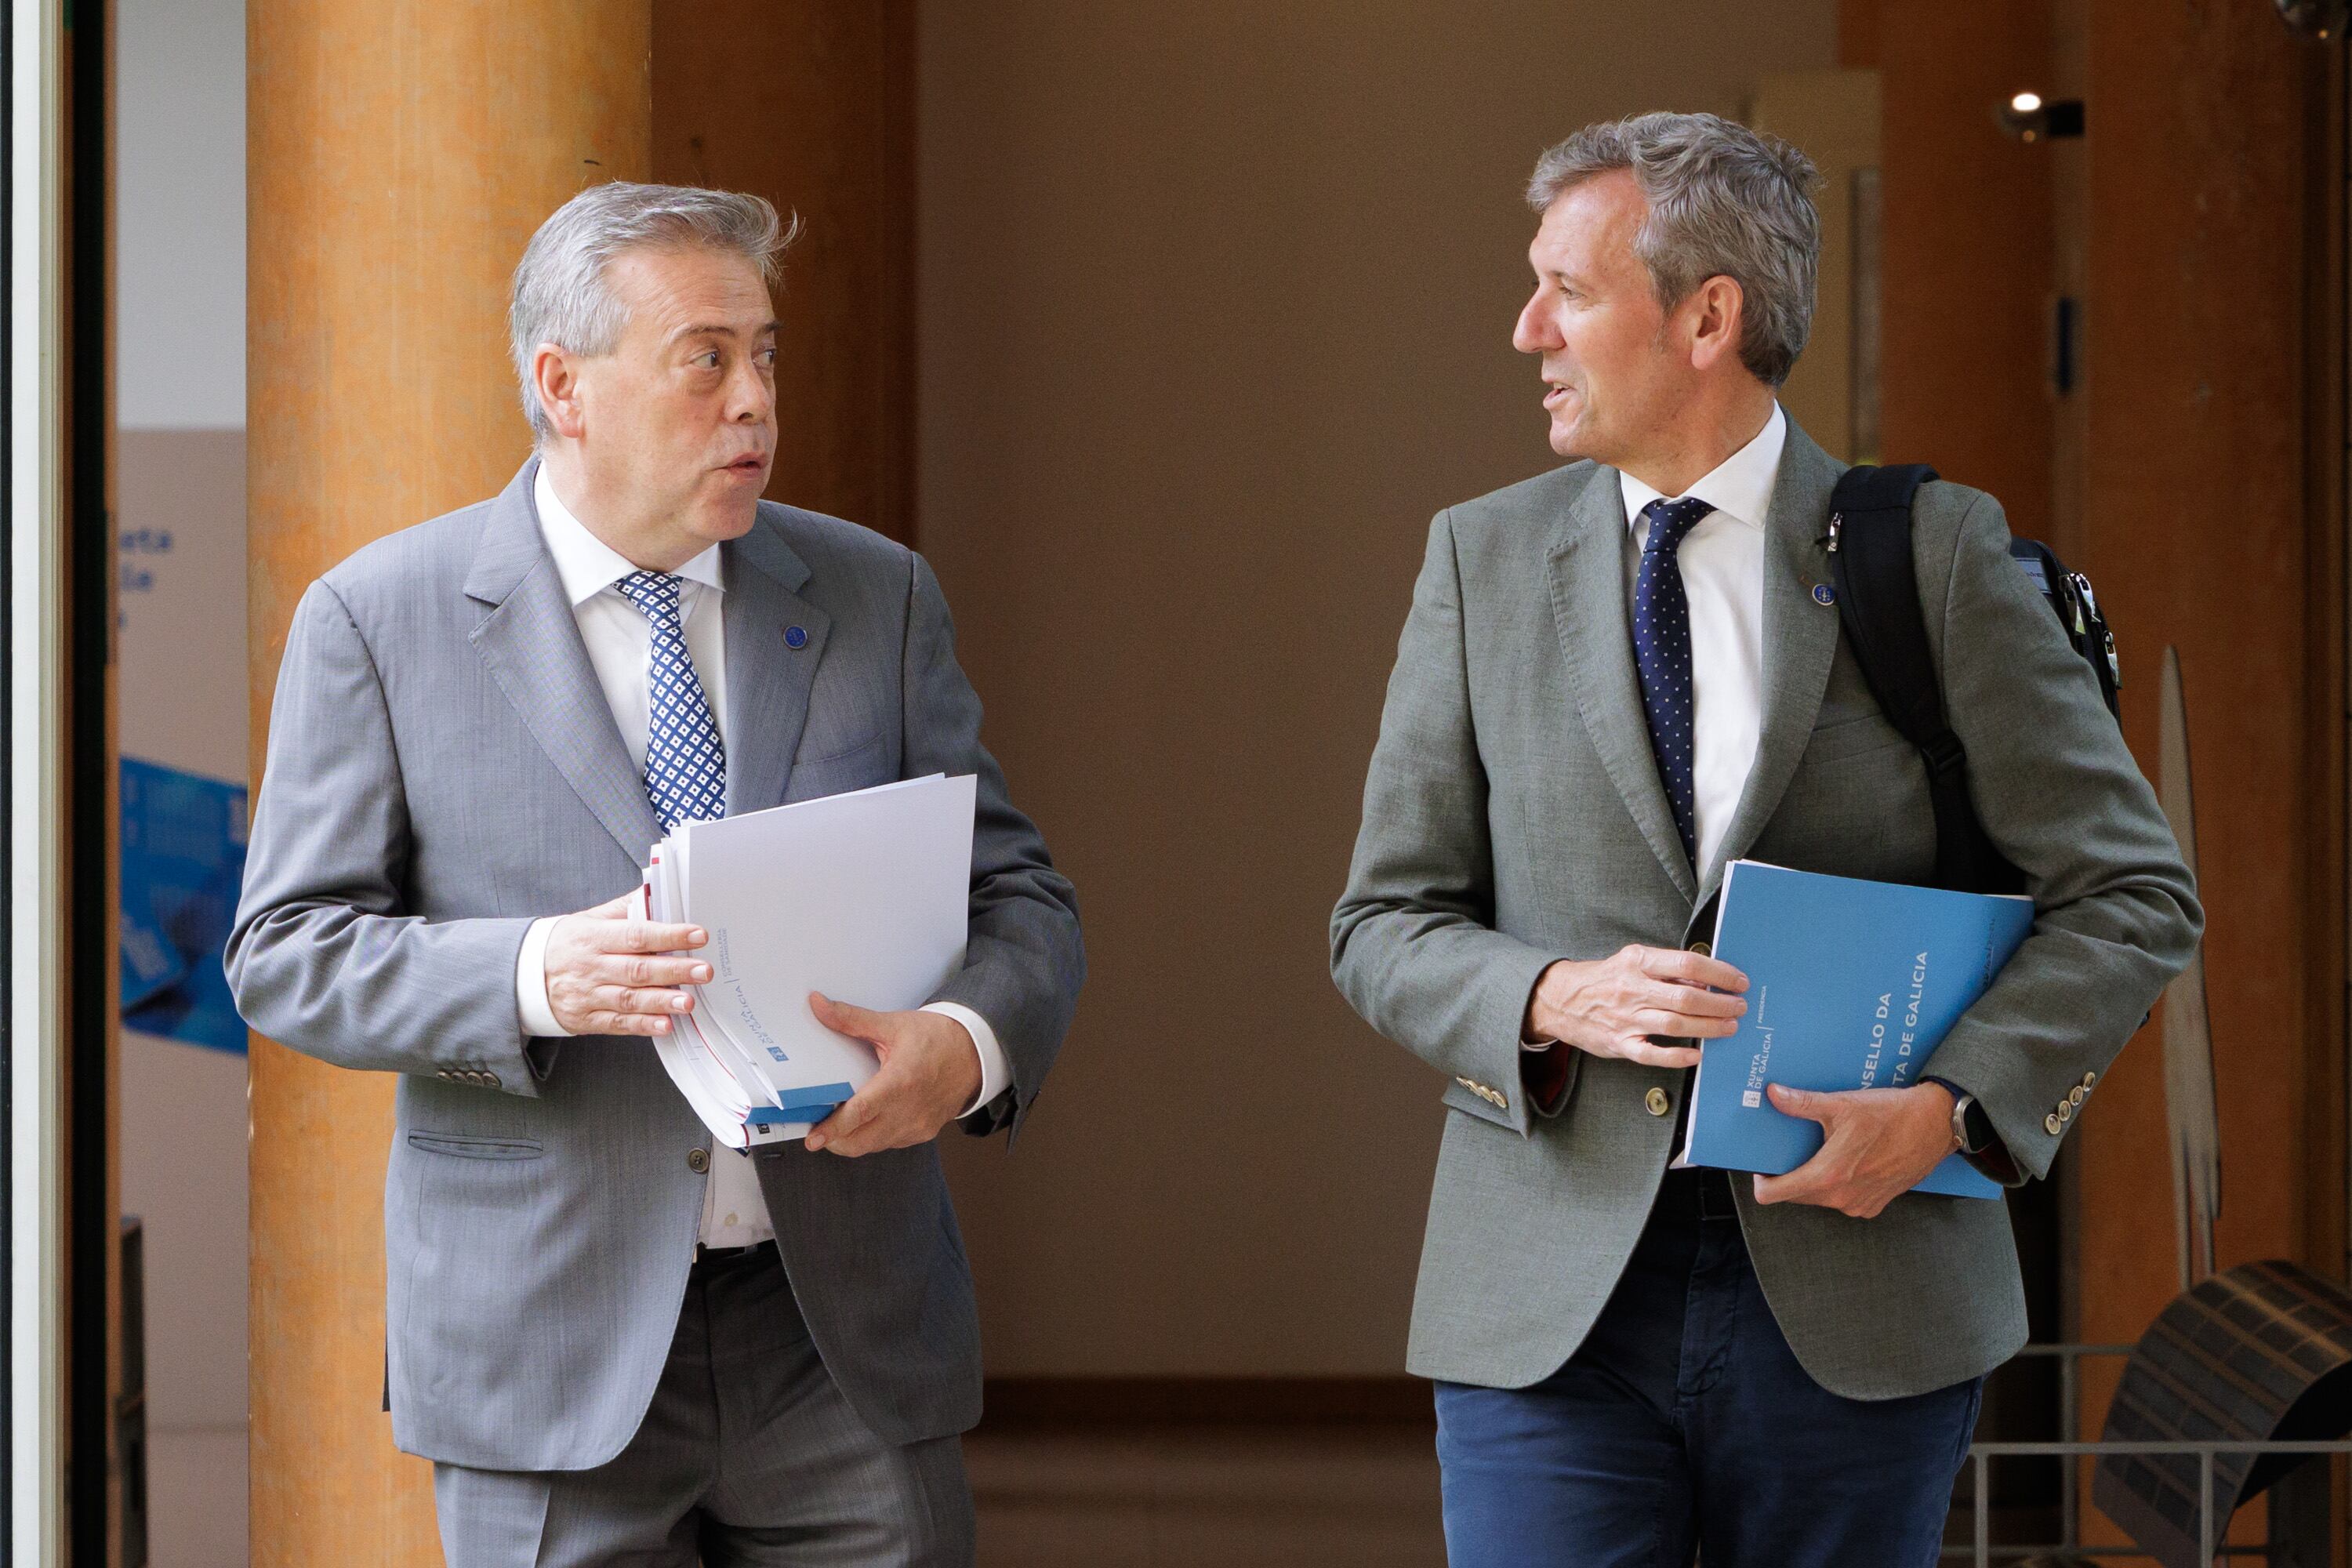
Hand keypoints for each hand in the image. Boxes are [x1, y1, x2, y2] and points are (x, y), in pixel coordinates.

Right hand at [542, 894, 710, 1036]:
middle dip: (673, 970)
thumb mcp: (590, 919)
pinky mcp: (586, 1019)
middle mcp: (591, 967)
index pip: (635, 934)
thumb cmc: (568, 943)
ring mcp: (588, 995)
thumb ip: (626, 908)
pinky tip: (665, 1025)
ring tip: (688, 1002)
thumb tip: (657, 890)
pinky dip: (642, 1025)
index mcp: (594, 937)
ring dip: (661, 1001)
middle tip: (703, 971)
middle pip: (637, 969)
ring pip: (629, 999)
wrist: (524, 976)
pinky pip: (618, 1024)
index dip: (668, 935)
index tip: (697, 935)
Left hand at [803, 995, 983, 1156]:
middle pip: (861, 1141)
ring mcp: (917, 1126)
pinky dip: (872, 1136)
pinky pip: (889, 1142)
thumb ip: (851, 1019)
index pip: (860, 1113)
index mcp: (900, 1081)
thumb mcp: (893, 1025)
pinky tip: (866, 1121)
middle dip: (834, 1141)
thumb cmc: (936, 1038)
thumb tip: (818, 1004)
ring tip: (838, 1124)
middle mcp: (909, 1110)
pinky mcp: (923, 1133)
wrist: (974, 1053)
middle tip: (816, 1131)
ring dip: (852, 1140)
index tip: (813, 1138)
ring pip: (873, 1146)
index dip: (833, 1128)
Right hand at [1524, 946, 1748, 1068]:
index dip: (1719, 973)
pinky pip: (1652, 1054)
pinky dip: (1676, 1056)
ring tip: (1729, 1027)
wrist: (1561, 1000)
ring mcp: (1625, 1018)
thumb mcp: (1632, 961)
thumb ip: (1666, 970)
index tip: (1738, 981)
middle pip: (1686, 997)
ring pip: (1675, 1025)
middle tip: (1739, 1007)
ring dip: (1708, 1027)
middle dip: (1720, 1004)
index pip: (1687, 964)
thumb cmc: (1605, 979)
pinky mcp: (1619, 1044)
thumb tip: (1704, 981)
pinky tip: (1696, 1055)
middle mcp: (1632, 989)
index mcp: (1638, 961)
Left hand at [1752, 1082, 1957, 1217]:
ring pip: (1820, 1198)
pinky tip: (1848, 1160)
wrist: (1935, 1125)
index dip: (1761, 1182)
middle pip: (1796, 1195)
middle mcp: (1842, 1198)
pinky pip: (1844, 1199)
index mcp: (1828, 1177)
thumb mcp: (1842, 1105)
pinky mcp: (1875, 1204)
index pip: (1774, 1196)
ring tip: (1822, 1150)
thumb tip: (1772, 1094)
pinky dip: (1840, 1184)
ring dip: (1815, 1179)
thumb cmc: (1890, 1115)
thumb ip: (1802, 1103)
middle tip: (1793, 1149)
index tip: (1761, 1166)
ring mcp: (1860, 1204)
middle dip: (1790, 1175)